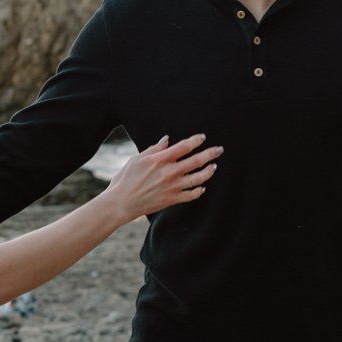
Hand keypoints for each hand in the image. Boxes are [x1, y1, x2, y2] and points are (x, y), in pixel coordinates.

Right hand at [104, 134, 220, 221]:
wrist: (121, 203)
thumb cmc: (125, 179)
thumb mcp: (137, 159)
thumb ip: (154, 149)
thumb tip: (167, 140)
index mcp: (160, 160)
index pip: (184, 147)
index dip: (195, 140)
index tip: (202, 137)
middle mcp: (169, 172)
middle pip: (196, 161)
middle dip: (210, 154)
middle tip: (219, 150)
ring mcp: (173, 187)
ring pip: (198, 178)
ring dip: (209, 171)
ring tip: (214, 167)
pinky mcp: (172, 199)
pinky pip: (192, 195)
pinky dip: (199, 190)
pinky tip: (202, 187)